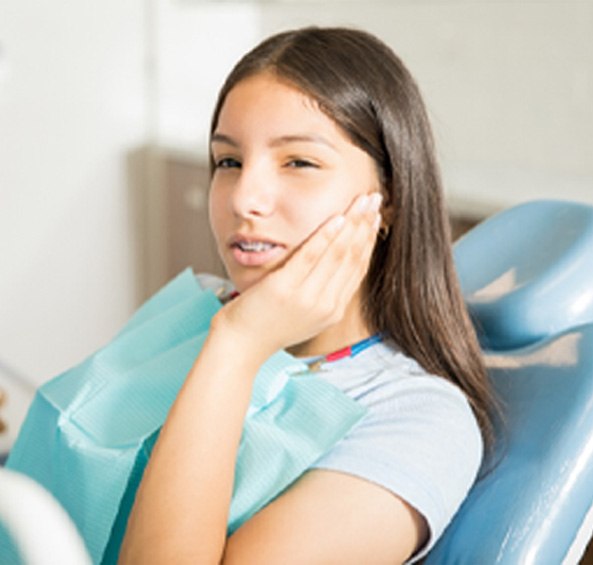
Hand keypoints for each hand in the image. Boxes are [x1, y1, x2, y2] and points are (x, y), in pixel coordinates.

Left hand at [211, 192, 381, 359]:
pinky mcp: (286, 288)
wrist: (241, 344)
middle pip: (353, 257)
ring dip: (353, 223)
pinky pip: (312, 256)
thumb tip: (334, 264)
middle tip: (375, 199)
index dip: (368, 240)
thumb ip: (321, 292)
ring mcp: (307, 298)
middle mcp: (326, 305)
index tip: (374, 218)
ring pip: (338, 254)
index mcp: (332, 310)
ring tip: (362, 200)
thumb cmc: (267, 325)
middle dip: (366, 225)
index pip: (358, 269)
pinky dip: (327, 235)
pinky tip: (337, 218)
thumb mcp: (304, 314)